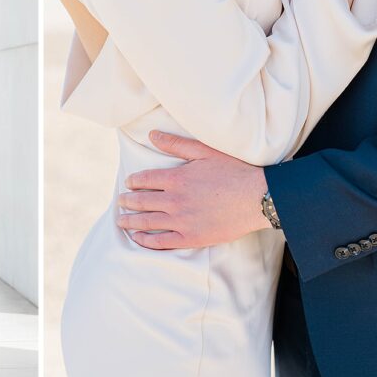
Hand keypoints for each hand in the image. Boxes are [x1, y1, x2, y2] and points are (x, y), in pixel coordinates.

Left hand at [116, 131, 269, 249]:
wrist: (257, 198)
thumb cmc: (234, 171)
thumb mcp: (204, 151)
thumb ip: (176, 144)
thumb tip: (152, 134)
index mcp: (176, 178)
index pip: (144, 180)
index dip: (133, 182)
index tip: (128, 183)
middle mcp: (175, 201)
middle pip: (141, 201)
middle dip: (127, 202)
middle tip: (119, 202)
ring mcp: (182, 221)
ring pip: (147, 222)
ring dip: (130, 221)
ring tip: (120, 220)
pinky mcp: (191, 238)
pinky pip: (162, 242)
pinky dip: (146, 241)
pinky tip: (137, 238)